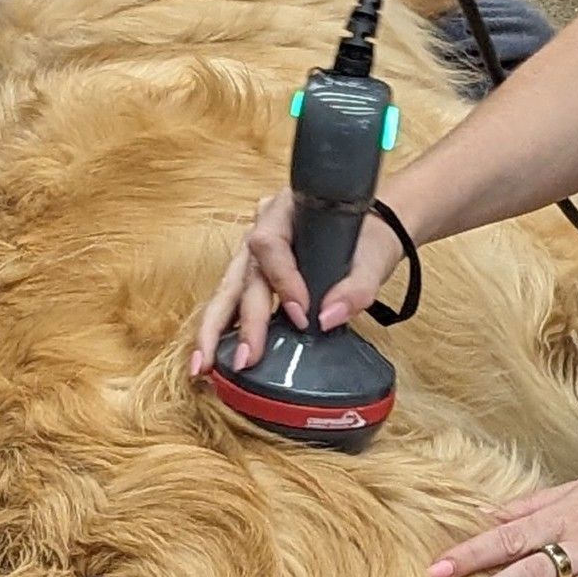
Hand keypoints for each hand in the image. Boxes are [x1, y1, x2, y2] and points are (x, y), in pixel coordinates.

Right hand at [191, 197, 404, 375]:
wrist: (374, 231)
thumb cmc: (370, 237)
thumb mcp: (375, 257)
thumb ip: (357, 287)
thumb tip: (327, 317)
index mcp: (287, 210)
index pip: (271, 245)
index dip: (282, 281)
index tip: (301, 315)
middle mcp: (262, 230)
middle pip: (242, 274)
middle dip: (240, 320)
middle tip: (244, 360)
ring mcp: (255, 255)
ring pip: (227, 291)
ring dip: (215, 330)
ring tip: (203, 366)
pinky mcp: (255, 277)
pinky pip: (234, 303)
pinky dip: (223, 331)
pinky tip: (213, 359)